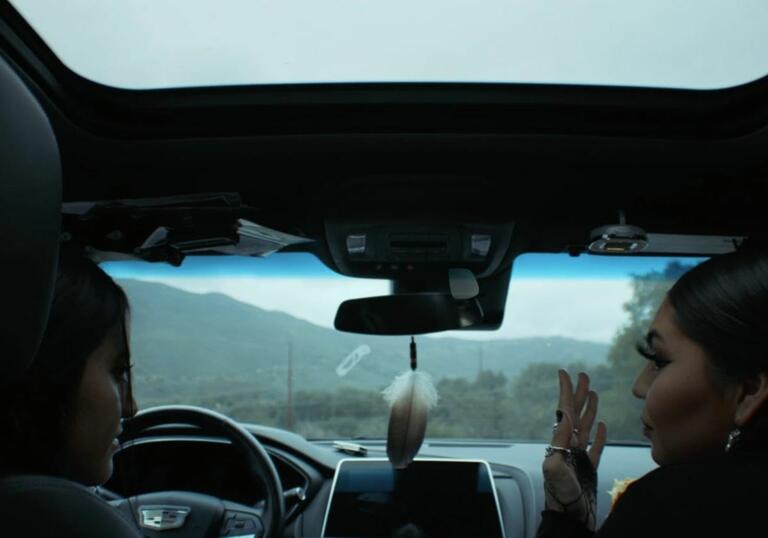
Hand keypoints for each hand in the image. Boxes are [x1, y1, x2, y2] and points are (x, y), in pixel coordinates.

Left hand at [542, 370, 607, 530]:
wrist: (571, 519)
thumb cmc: (562, 498)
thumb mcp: (556, 473)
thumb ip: (558, 447)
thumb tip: (562, 423)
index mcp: (560, 444)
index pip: (564, 412)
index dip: (565, 392)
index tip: (564, 373)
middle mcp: (569, 447)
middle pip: (575, 414)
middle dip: (578, 394)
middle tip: (582, 375)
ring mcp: (579, 457)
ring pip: (585, 427)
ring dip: (588, 409)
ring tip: (592, 392)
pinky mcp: (588, 468)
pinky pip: (594, 447)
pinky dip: (598, 435)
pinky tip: (601, 424)